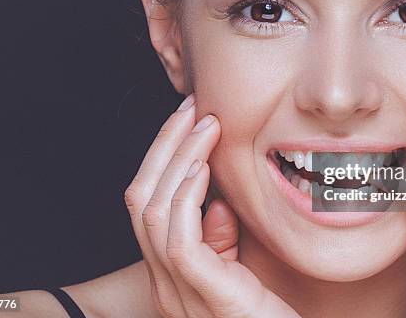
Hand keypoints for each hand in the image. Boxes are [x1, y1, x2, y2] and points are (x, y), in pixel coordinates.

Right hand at [123, 95, 299, 317]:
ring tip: (203, 125)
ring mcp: (176, 289)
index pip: (146, 202)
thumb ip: (218, 238)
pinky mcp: (203, 294)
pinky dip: (186, 197)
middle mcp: (162, 280)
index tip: (187, 120)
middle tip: (190, 108)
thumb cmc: (265, 316)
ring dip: (178, 159)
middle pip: (140, 198)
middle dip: (164, 146)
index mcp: (167, 271)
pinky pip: (178, 238)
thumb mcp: (237, 269)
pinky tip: (204, 168)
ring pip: (153, 209)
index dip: (162, 157)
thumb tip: (214, 200)